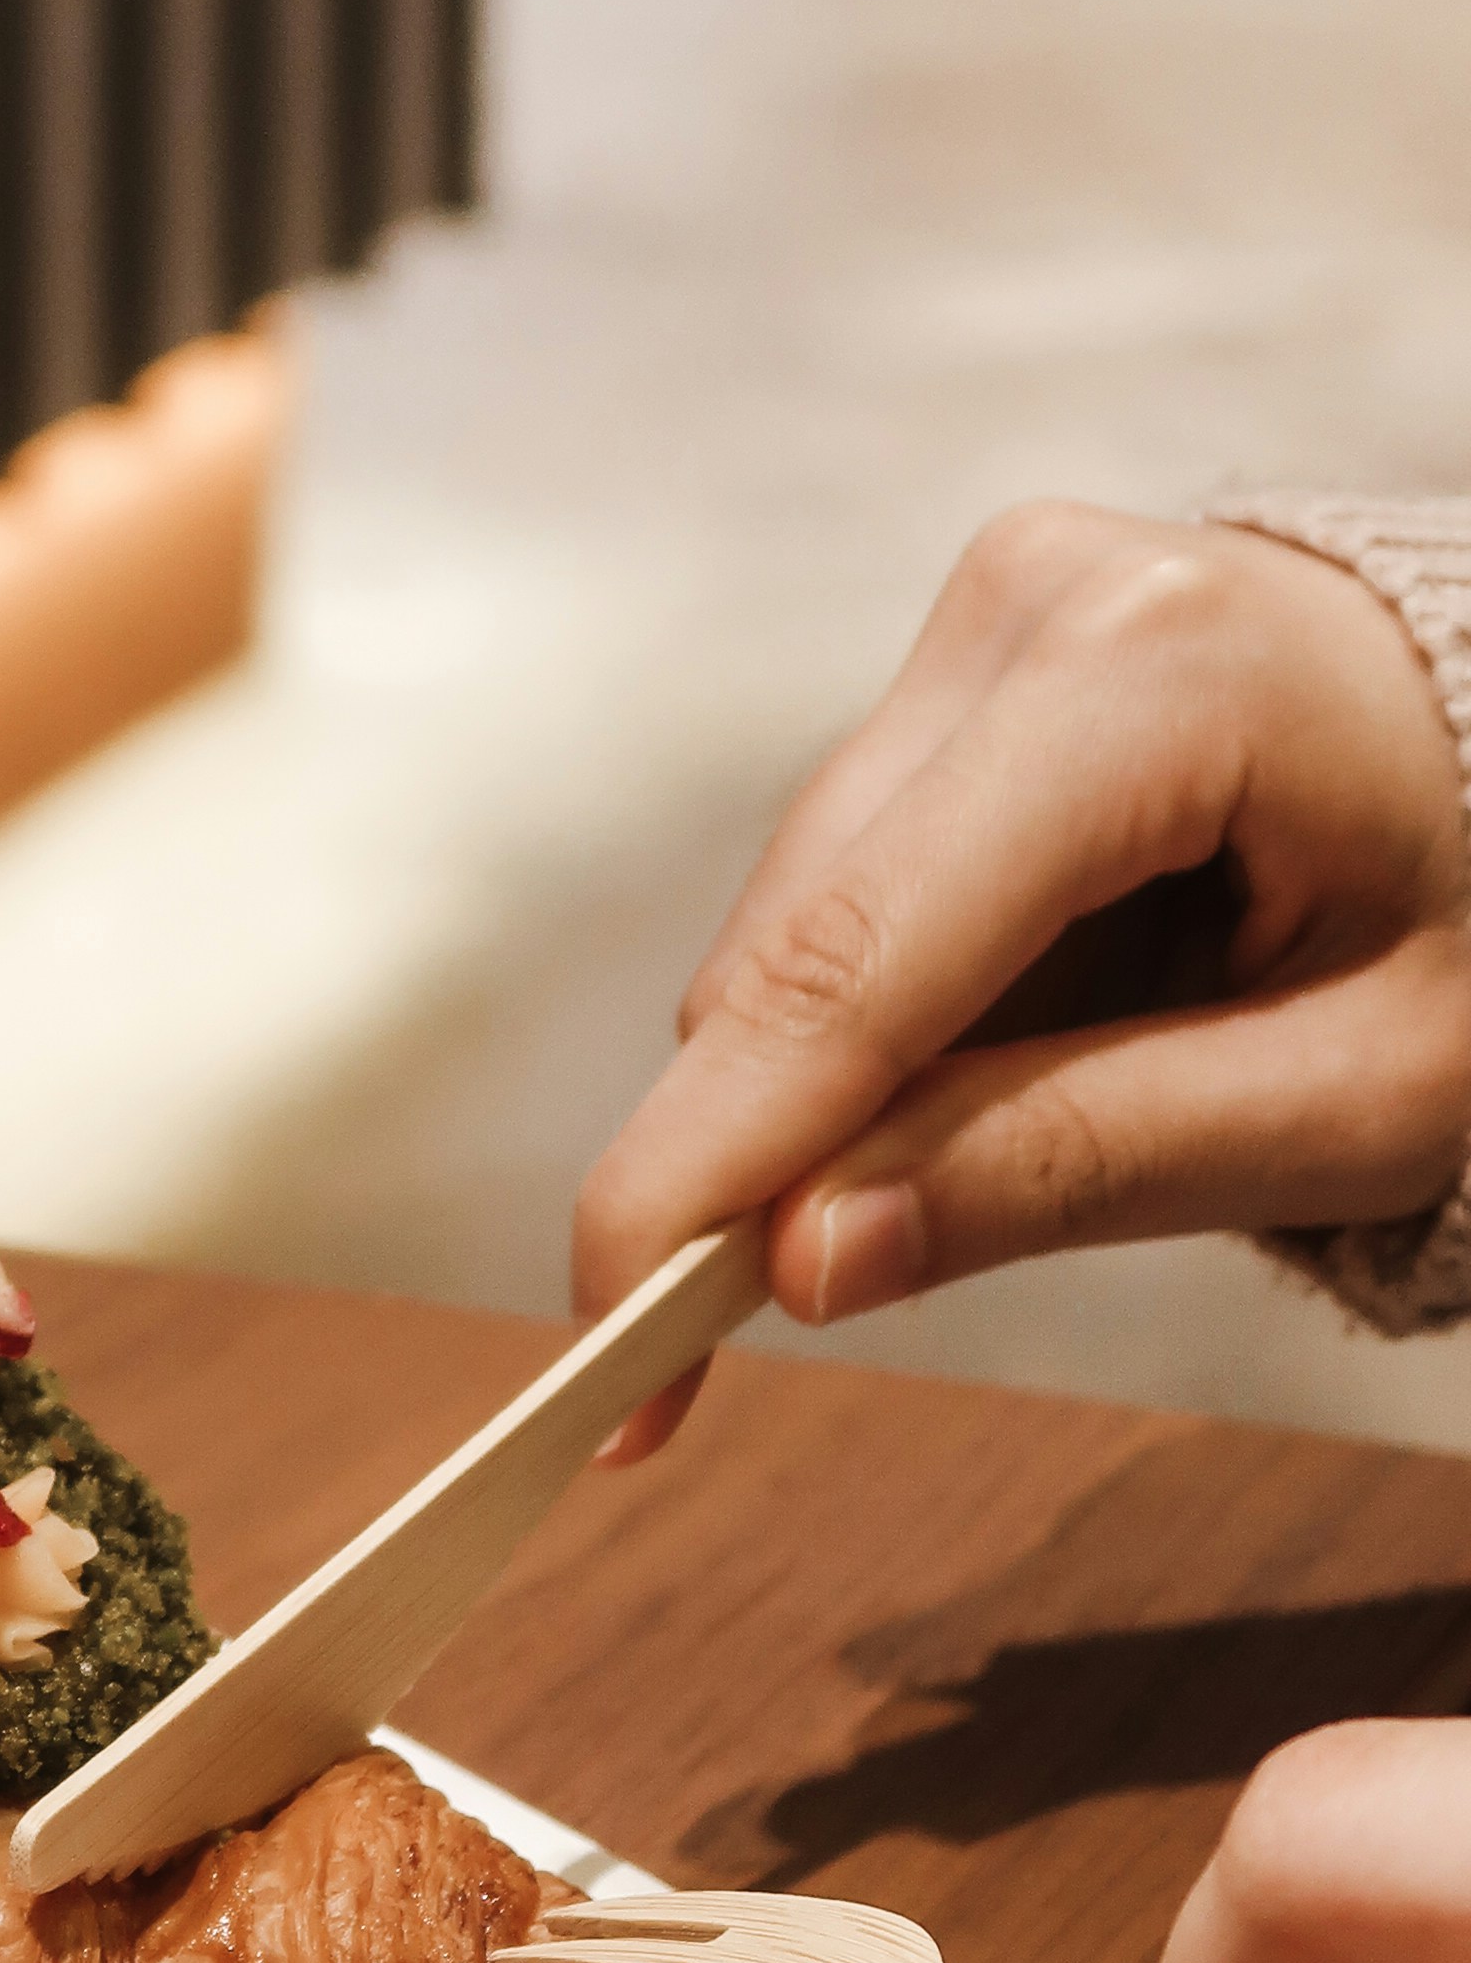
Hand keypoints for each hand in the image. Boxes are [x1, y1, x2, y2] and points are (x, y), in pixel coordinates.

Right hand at [573, 503, 1470, 1456]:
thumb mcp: (1356, 1095)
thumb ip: (1079, 1162)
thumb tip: (805, 1259)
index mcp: (1159, 675)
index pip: (860, 954)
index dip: (709, 1158)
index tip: (606, 1333)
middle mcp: (1035, 596)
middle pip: (803, 938)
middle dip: (748, 1155)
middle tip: (696, 1366)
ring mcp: (991, 612)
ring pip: (804, 917)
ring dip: (834, 1089)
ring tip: (966, 1185)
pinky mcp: (969, 658)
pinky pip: (856, 882)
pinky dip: (887, 1020)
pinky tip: (997, 1074)